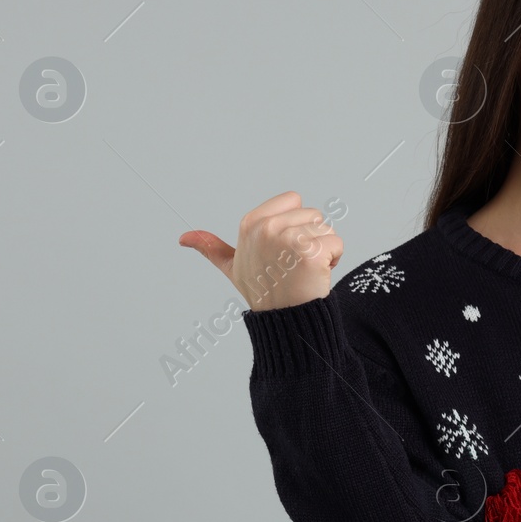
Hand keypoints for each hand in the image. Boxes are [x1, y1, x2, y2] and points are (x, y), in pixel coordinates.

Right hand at [179, 191, 341, 312]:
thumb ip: (212, 249)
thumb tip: (184, 237)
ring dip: (324, 251)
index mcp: (250, 223)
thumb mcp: (233, 267)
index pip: (294, 200)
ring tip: (304, 272)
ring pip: (327, 229)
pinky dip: (333, 261)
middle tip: (293, 266)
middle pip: (313, 214)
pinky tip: (317, 276)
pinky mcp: (310, 251)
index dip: (294, 225)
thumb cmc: (263, 291)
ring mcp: (287, 239)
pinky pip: (336, 244)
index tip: (281, 251)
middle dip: (311, 238)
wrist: (285, 321)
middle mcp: (266, 227)